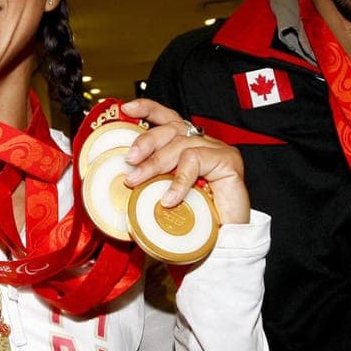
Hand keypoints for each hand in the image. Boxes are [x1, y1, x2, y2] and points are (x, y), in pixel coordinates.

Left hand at [117, 99, 249, 224]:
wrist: (225, 241)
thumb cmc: (195, 220)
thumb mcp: (164, 195)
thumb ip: (150, 181)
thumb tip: (122, 176)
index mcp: (187, 146)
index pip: (168, 119)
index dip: (148, 109)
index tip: (127, 108)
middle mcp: (203, 143)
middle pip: (172, 128)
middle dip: (146, 141)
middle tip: (129, 160)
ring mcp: (218, 150)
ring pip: (181, 144)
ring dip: (155, 163)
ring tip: (137, 181)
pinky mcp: (228, 161)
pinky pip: (196, 161)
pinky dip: (179, 180)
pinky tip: (169, 198)